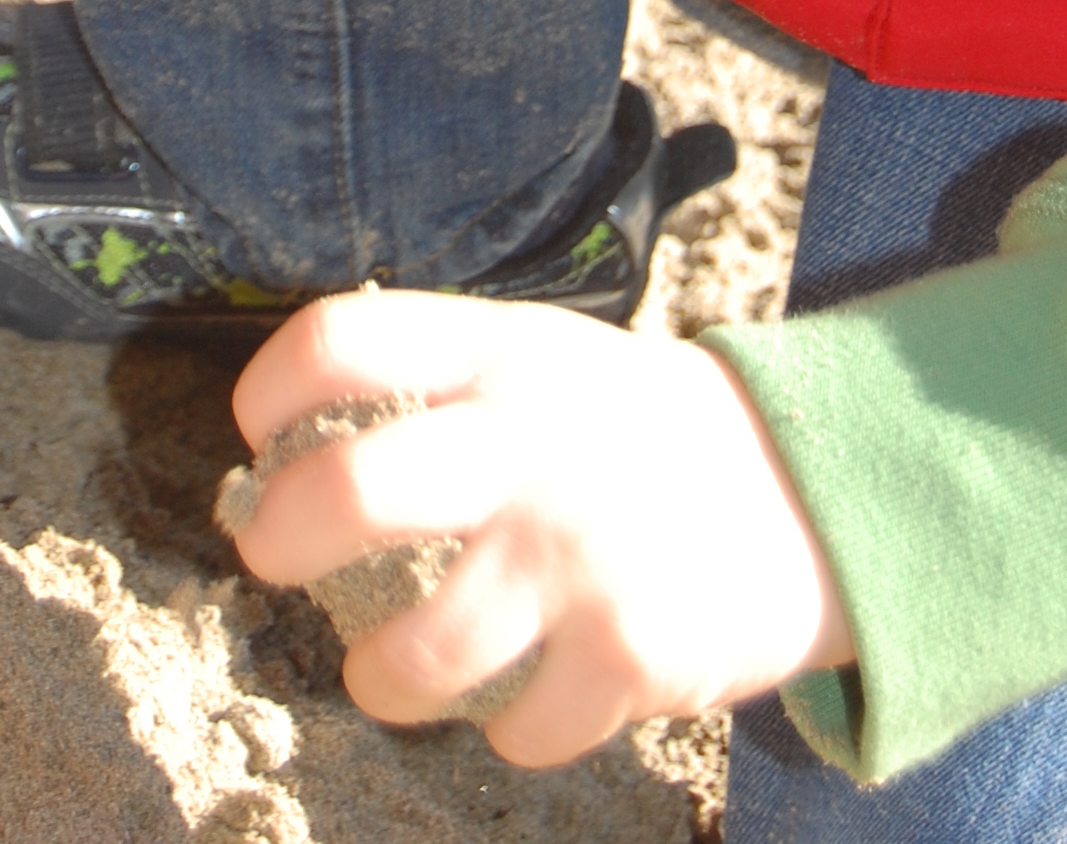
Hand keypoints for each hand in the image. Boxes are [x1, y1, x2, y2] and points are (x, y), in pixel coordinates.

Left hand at [227, 287, 852, 766]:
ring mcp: (580, 555)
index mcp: (503, 354)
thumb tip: (290, 444)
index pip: (341, 340)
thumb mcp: (546, 356)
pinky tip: (518, 695)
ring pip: (415, 652)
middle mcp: (531, 445)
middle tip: (270, 557)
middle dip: (276, 539)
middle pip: (350, 490)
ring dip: (376, 676)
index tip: (253, 430)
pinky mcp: (630, 655)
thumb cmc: (635, 428)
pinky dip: (503, 727)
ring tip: (382, 671)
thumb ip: (440, 384)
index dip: (267, 387)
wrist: (813, 488)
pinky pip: (516, 727)